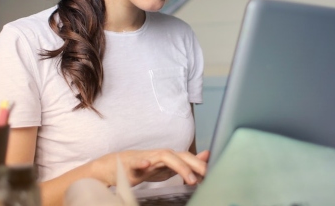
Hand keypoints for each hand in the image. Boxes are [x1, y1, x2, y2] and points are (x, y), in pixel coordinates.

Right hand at [94, 149, 209, 186]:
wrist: (119, 166)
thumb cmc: (147, 166)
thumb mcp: (170, 167)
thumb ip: (188, 163)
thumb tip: (208, 156)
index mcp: (171, 157)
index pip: (189, 158)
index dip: (201, 165)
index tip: (214, 173)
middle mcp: (161, 155)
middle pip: (181, 155)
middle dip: (195, 164)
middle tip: (208, 175)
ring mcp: (148, 158)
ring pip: (164, 157)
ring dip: (179, 166)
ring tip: (190, 179)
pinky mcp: (133, 164)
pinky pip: (137, 163)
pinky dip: (142, 163)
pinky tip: (146, 165)